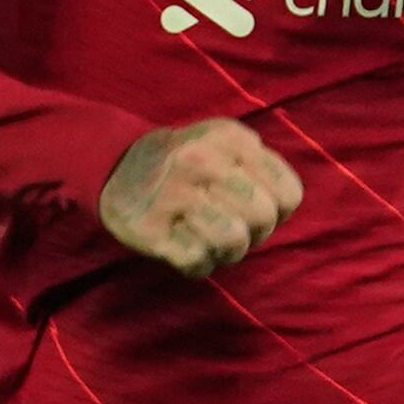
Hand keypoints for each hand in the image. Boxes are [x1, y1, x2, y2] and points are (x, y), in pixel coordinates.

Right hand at [99, 118, 298, 277]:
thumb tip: (285, 204)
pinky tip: (185, 248)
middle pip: (262, 217)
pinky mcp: (149, 228)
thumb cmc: (188, 164)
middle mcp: (199, 160)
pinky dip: (198, 264)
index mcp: (228, 138)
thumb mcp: (226, 145)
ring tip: (211, 241)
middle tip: (233, 226)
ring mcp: (172, 194)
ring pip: (233, 240)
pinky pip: (197, 262)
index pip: (288, 193)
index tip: (256, 206)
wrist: (115, 166)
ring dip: (228, 252)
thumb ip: (263, 167)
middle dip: (255, 233)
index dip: (279, 210)